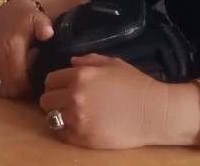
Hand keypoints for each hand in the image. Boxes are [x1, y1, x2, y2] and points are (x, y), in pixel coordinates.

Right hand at [0, 0, 53, 97]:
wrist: (7, 11)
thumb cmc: (26, 17)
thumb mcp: (39, 18)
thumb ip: (44, 26)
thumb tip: (48, 33)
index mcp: (11, 46)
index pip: (17, 79)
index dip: (27, 88)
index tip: (36, 85)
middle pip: (7, 86)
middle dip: (20, 91)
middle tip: (31, 87)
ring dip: (10, 89)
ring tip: (22, 83)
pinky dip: (2, 84)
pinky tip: (12, 78)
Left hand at [38, 54, 168, 148]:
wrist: (153, 112)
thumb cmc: (136, 84)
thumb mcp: (113, 64)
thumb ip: (89, 60)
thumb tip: (71, 61)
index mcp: (80, 76)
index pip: (50, 80)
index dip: (55, 83)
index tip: (62, 87)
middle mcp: (74, 96)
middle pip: (46, 100)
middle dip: (54, 99)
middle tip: (65, 102)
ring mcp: (77, 119)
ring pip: (51, 118)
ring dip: (58, 115)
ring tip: (71, 115)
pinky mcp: (83, 138)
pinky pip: (62, 134)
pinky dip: (66, 131)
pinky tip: (78, 126)